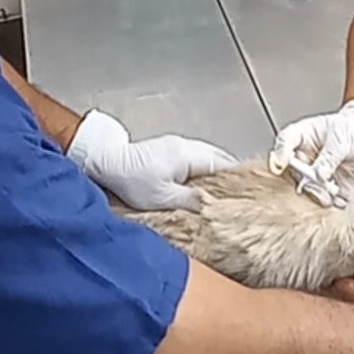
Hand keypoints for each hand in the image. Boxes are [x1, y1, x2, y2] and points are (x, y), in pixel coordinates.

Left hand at [68, 110, 234, 211]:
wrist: (104, 163)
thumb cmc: (130, 179)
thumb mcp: (163, 198)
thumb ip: (191, 202)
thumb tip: (213, 207)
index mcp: (190, 155)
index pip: (226, 165)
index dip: (238, 181)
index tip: (248, 194)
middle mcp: (187, 147)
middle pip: (218, 162)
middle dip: (228, 181)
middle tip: (236, 201)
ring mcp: (177, 147)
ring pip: (206, 161)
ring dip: (213, 178)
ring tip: (219, 199)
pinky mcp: (167, 152)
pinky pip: (193, 162)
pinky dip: (200, 175)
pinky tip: (198, 190)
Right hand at [268, 99, 353, 202]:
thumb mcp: (342, 138)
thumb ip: (329, 157)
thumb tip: (319, 176)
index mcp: (302, 136)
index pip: (284, 142)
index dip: (279, 154)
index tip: (280, 165)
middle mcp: (304, 157)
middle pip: (292, 172)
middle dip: (305, 180)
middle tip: (319, 179)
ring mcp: (313, 174)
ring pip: (306, 190)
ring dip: (319, 194)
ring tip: (334, 189)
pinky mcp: (326, 189)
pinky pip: (322, 200)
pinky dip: (331, 202)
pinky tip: (340, 197)